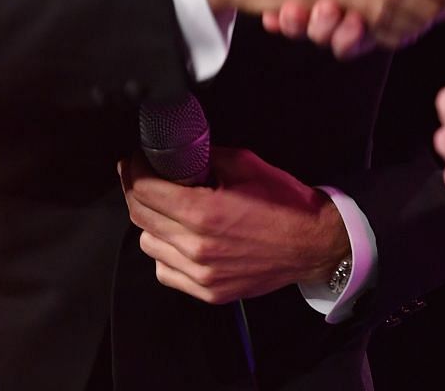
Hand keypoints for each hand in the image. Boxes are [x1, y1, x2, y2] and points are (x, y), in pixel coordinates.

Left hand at [118, 147, 349, 304]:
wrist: (312, 244)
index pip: (144, 191)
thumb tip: (176, 153)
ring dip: (151, 223)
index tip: (133, 161)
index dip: (132, 171)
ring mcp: (200, 274)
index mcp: (204, 212)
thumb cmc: (283, 202)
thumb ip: (204, 158)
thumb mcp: (244, 164)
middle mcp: (196, 246)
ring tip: (166, 209)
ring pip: (148, 245)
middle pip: (140, 217)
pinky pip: (164, 271)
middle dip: (136, 191)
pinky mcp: (208, 291)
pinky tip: (179, 238)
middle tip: (142, 176)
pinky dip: (165, 252)